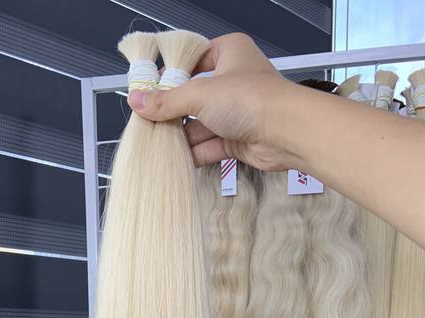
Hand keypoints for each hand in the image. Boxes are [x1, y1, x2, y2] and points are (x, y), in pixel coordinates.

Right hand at [127, 33, 296, 170]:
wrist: (286, 133)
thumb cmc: (252, 99)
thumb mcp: (199, 94)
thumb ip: (167, 101)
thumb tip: (138, 102)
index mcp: (229, 52)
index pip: (193, 58)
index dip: (170, 74)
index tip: (148, 88)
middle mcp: (233, 80)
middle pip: (193, 95)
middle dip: (173, 111)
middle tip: (147, 120)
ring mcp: (236, 111)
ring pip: (200, 123)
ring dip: (181, 135)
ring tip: (155, 143)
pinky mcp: (238, 138)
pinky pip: (210, 145)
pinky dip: (194, 152)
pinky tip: (174, 158)